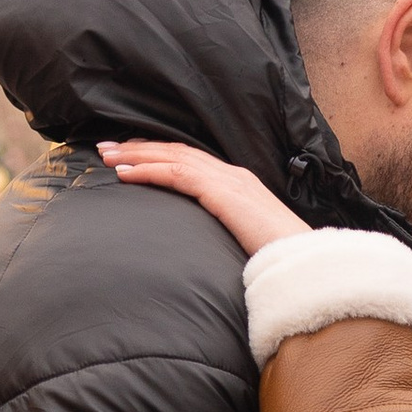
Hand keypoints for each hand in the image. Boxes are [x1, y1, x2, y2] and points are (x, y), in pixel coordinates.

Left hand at [102, 141, 309, 255]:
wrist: (304, 264)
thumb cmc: (280, 261)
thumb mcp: (247, 241)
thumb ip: (226, 233)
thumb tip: (204, 248)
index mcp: (239, 185)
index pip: (191, 160)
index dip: (159, 155)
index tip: (131, 156)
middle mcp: (233, 175)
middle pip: (177, 151)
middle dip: (140, 148)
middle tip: (107, 147)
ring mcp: (229, 181)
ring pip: (173, 157)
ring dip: (136, 155)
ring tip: (108, 156)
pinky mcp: (223, 193)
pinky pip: (177, 175)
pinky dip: (148, 171)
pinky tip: (125, 174)